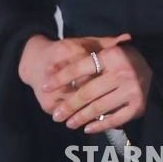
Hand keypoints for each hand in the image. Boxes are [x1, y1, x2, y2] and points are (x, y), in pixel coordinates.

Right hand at [18, 32, 132, 115]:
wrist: (34, 62)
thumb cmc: (65, 51)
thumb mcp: (84, 42)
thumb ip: (106, 42)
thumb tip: (128, 38)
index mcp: (66, 51)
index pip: (90, 67)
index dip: (106, 77)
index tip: (121, 83)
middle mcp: (55, 70)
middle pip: (83, 88)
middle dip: (101, 96)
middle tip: (120, 101)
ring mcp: (49, 90)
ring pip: (76, 104)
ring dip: (92, 111)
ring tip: (112, 113)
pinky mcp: (46, 104)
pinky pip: (70, 114)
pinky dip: (82, 118)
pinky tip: (96, 122)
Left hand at [42, 39, 152, 134]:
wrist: (160, 67)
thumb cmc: (130, 58)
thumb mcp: (113, 49)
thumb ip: (94, 51)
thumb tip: (64, 56)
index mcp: (112, 55)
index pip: (80, 67)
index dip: (60, 77)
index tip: (46, 85)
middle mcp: (122, 72)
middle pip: (87, 92)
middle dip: (68, 105)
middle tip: (56, 115)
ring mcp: (131, 90)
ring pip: (98, 108)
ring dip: (80, 117)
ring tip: (68, 123)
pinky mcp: (138, 106)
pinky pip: (114, 119)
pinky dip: (99, 125)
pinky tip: (87, 128)